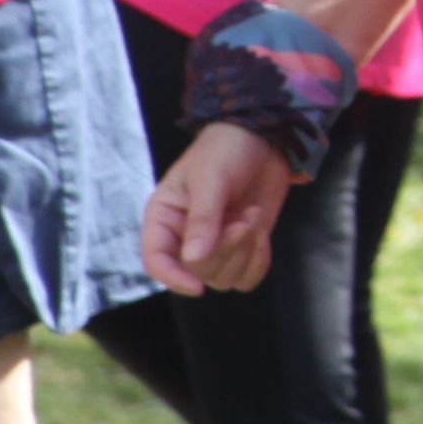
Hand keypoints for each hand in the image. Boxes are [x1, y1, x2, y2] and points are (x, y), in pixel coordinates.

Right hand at [147, 125, 293, 294]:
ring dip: (245, 253)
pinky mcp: (242, 246)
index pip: (156, 261)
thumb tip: (194, 260)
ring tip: (252, 217)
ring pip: (223, 278)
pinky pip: (247, 276)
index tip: (198, 286)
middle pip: (198, 272)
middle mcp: (185, 236)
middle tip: (243, 220)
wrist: (266, 137)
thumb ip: (203, 219)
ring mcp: (216, 244)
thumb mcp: (211, 178)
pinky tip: (262, 234)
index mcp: (164, 217)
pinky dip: (258, 261)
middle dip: (226, 250)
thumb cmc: (227, 149)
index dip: (173, 278)